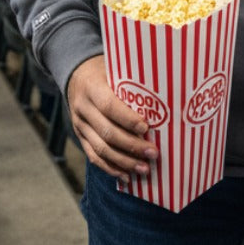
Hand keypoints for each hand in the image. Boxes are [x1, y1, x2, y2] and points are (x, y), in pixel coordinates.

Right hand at [67, 55, 158, 182]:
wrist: (77, 76)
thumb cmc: (105, 71)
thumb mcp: (115, 68)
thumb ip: (131, 81)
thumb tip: (166, 92)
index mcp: (92, 87)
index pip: (109, 106)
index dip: (127, 119)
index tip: (146, 128)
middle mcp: (82, 108)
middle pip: (107, 132)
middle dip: (132, 146)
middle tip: (154, 153)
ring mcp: (79, 125)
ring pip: (101, 149)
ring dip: (124, 162)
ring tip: (144, 169)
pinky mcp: (81, 137)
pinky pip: (94, 157)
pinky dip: (111, 168)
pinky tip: (127, 175)